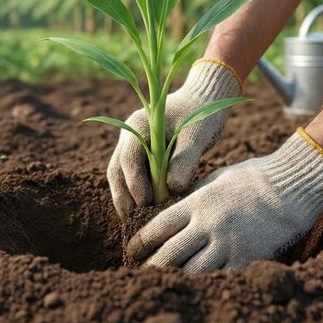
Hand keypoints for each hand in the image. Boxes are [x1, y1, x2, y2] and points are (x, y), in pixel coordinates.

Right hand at [107, 59, 241, 216]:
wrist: (205, 99)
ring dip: (126, 198)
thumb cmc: (203, 113)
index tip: (148, 204)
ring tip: (136, 222)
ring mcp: (133, 143)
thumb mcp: (198, 135)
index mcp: (140, 124)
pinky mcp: (141, 153)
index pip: (129, 159)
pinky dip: (135, 193)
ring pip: (120, 175)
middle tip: (134, 222)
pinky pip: (132, 176)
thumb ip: (185, 160)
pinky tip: (145, 211)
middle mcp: (130, 133)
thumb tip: (172, 189)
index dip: (136, 184)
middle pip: (117, 170)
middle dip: (124, 197)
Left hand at [127, 129, 322, 273]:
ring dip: (176, 278)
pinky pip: (220, 277)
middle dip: (153, 266)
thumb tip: (170, 215)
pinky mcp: (247, 259)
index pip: (158, 227)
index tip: (131, 251)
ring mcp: (228, 244)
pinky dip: (206, 282)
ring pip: (192, 271)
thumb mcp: (214, 180)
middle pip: (170, 254)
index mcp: (197, 202)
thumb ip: (191, 199)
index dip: (141, 242)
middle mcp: (209, 225)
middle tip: (141, 274)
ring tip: (164, 283)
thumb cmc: (252, 179)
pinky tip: (197, 286)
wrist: (292, 187)